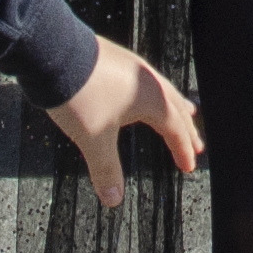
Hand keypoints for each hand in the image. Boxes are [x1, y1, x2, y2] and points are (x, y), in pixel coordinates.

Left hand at [41, 40, 203, 210]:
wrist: (54, 52)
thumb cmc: (79, 95)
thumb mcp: (93, 138)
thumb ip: (106, 170)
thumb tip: (114, 201)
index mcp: (151, 99)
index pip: (175, 129)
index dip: (183, 150)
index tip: (189, 166)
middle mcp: (147, 80)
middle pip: (175, 107)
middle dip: (186, 129)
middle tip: (197, 145)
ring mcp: (132, 66)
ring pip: (162, 89)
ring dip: (174, 105)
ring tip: (184, 111)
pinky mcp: (115, 58)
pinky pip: (145, 79)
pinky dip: (154, 92)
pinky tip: (141, 93)